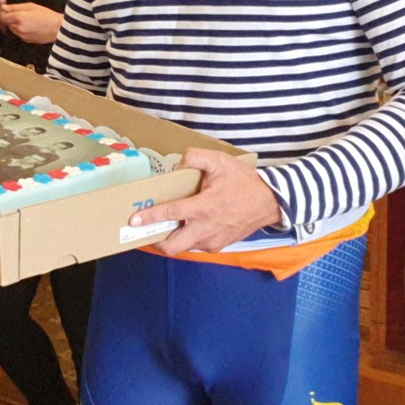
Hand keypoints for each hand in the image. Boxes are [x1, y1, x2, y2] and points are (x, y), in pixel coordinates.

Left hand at [0, 3, 62, 43]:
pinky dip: (23, 31)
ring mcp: (22, 36)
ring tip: (29, 21)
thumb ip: (15, 7)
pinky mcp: (26, 40)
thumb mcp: (31, 6)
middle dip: (12, 19)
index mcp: (19, 18)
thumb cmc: (46, 15)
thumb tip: (3, 7)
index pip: (3, 17)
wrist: (58, 28)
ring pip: (14, 29)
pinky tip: (32, 27)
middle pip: (8, 23)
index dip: (6, 14)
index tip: (10, 11)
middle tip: (23, 15)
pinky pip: (20, 34)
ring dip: (17, 25)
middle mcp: (18, 28)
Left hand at [130, 148, 281, 254]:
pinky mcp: (218, 246)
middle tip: (147, 230)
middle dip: (156, 241)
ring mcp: (212, 241)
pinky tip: (190, 224)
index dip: (150, 217)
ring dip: (173, 238)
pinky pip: (196, 246)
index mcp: (204, 207)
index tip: (134, 220)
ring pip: (183, 247)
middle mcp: (205, 229)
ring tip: (170, 223)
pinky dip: (188, 237)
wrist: (269, 203)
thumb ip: (196, 158)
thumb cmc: (244, 182)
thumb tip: (177, 164)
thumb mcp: (220, 161)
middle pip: (172, 247)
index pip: (171, 214)